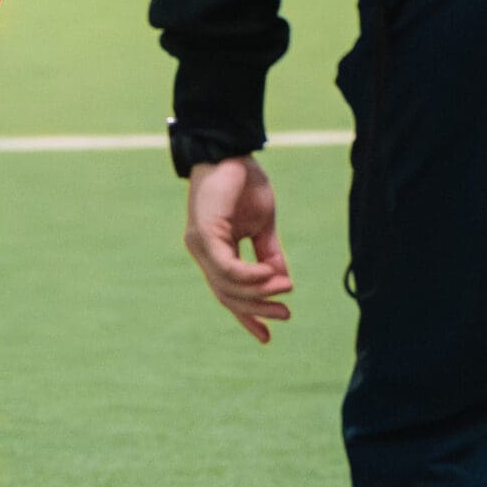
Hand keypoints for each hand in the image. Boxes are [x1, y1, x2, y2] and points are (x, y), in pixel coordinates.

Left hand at [183, 156, 293, 342]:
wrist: (231, 150)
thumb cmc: (244, 182)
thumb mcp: (263, 224)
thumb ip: (270, 253)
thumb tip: (282, 282)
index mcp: (215, 251)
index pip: (228, 292)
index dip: (247, 315)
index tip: (267, 336)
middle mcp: (203, 252)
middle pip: (227, 295)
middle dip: (256, 310)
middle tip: (284, 315)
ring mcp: (200, 244)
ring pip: (227, 285)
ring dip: (259, 292)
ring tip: (285, 290)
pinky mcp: (204, 233)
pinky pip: (227, 266)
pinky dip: (249, 275)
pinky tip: (270, 275)